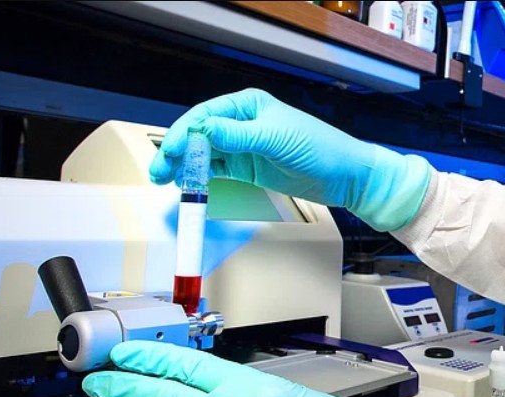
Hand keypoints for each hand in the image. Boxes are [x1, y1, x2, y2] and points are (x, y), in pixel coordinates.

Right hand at [149, 88, 431, 232]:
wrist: (344, 176)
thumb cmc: (319, 148)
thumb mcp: (276, 139)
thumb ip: (238, 136)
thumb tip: (204, 130)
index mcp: (247, 105)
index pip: (205, 116)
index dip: (184, 134)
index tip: (170, 151)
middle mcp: (241, 122)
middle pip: (198, 135)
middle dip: (177, 151)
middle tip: (160, 171)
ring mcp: (242, 146)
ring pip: (203, 154)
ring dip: (183, 166)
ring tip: (165, 180)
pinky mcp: (247, 167)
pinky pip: (215, 169)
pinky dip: (199, 177)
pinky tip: (186, 184)